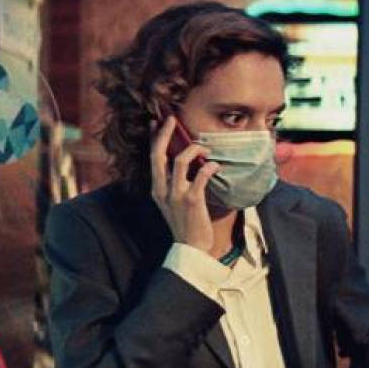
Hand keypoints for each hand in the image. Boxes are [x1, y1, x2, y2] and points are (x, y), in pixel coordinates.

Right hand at [149, 115, 221, 253]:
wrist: (191, 248)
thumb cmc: (185, 223)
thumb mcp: (172, 203)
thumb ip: (174, 184)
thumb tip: (183, 162)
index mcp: (157, 189)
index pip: (152, 158)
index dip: (155, 138)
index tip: (158, 123)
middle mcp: (163, 190)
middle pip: (159, 155)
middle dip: (165, 134)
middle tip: (172, 119)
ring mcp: (176, 195)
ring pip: (180, 161)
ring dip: (194, 149)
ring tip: (205, 148)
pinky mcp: (192, 200)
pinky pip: (200, 175)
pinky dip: (209, 166)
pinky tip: (216, 165)